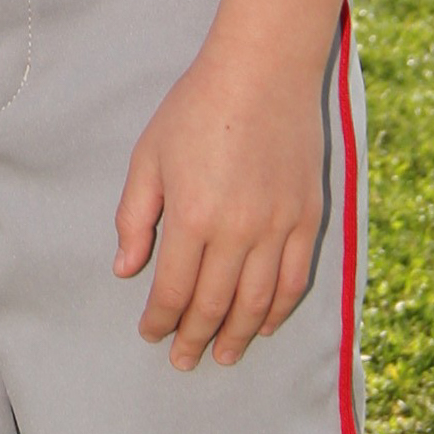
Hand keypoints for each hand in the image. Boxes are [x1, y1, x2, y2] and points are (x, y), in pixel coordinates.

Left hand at [113, 46, 324, 370]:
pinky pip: (295, 281)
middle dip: (194, 338)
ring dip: (237, 335)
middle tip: (183, 361)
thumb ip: (136, 216)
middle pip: (213, 304)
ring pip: (257, 303)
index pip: (173, 290)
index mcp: (191, 217)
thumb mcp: (149, 156)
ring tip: (222, 355)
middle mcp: (237, 232)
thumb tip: (126, 269)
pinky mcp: (308, 219)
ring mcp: (277, 228)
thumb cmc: (196, 109)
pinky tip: (265, 325)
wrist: (262, 72)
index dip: (160, 320)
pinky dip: (280, 310)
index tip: (151, 334)